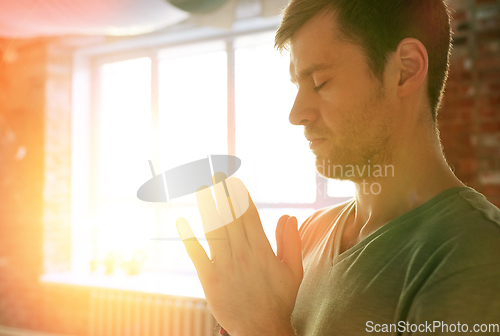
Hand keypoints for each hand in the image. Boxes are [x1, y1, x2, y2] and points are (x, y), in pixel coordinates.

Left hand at [176, 177, 302, 335]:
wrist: (261, 329)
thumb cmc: (279, 299)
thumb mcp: (293, 271)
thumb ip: (291, 242)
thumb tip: (290, 216)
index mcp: (261, 250)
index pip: (249, 215)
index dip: (240, 196)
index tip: (234, 180)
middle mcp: (241, 254)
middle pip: (229, 217)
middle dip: (222, 193)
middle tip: (215, 173)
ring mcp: (223, 265)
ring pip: (213, 229)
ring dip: (206, 206)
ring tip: (200, 187)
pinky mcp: (209, 279)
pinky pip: (196, 254)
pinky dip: (188, 238)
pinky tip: (181, 221)